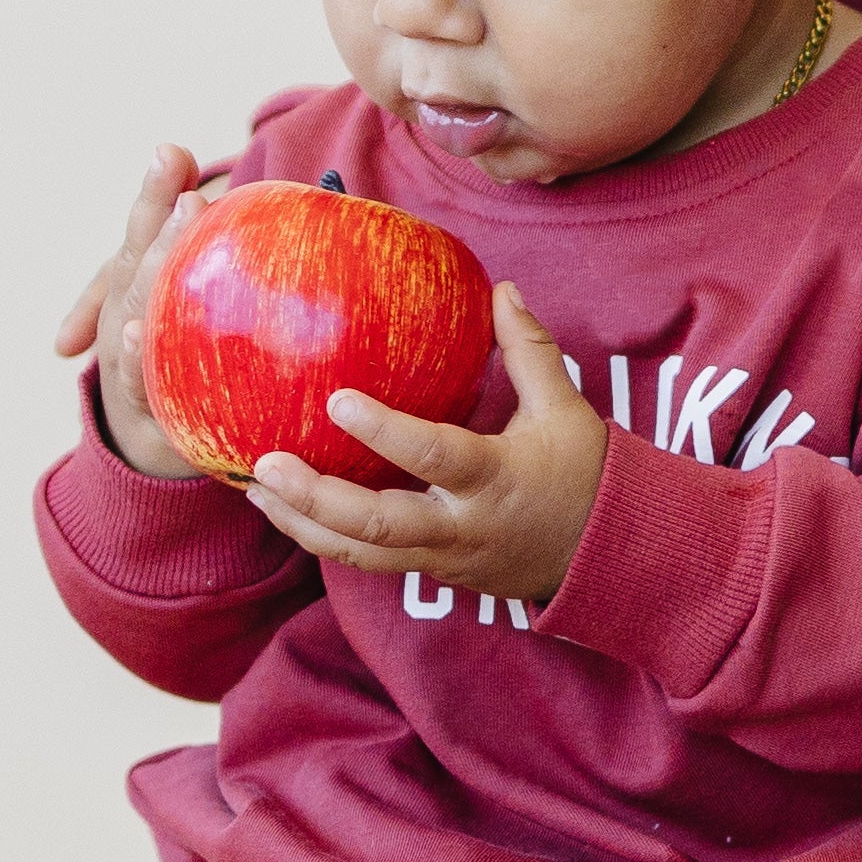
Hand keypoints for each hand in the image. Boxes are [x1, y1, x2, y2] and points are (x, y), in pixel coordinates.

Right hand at [52, 146, 214, 480]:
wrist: (148, 436)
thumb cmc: (179, 354)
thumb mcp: (195, 301)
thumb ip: (227, 255)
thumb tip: (303, 202)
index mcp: (139, 280)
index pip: (148, 227)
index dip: (158, 191)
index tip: (172, 152)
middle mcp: (124, 310)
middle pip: (138, 263)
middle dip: (162, 227)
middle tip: (191, 197)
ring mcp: (125, 353)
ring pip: (132, 312)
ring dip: (150, 277)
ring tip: (171, 237)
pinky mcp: (139, 402)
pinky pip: (133, 380)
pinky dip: (131, 358)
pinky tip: (135, 336)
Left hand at [250, 286, 606, 605]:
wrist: (605, 557)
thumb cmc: (585, 475)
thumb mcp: (563, 409)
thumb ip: (528, 350)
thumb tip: (500, 289)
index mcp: (494, 479)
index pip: (433, 457)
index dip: (383, 432)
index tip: (337, 400)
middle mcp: (462, 526)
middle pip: (377, 525)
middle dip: (316, 498)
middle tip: (267, 464)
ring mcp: (443, 557)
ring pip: (361, 556)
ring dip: (303, 526)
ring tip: (256, 490)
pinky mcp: (431, 572)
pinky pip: (368, 561)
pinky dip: (324, 538)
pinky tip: (287, 509)